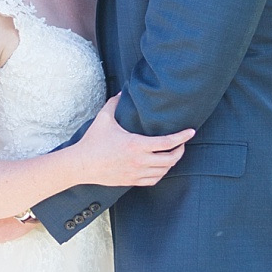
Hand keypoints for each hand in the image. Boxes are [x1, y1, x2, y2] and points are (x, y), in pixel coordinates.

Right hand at [72, 93, 194, 187]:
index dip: (182, 137)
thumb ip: (115, 103)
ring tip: (173, 153)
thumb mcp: (103, 118)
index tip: (191, 131)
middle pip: (171, 159)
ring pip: (164, 171)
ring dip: (172, 162)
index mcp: (136, 144)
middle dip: (180, 150)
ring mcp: (136, 173)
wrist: (80, 165)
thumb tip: (124, 90)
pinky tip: (161, 166)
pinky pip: (154, 180)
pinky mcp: (131, 181)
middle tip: (182, 143)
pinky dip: (161, 173)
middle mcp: (139, 161)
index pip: (167, 142)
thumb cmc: (92, 141)